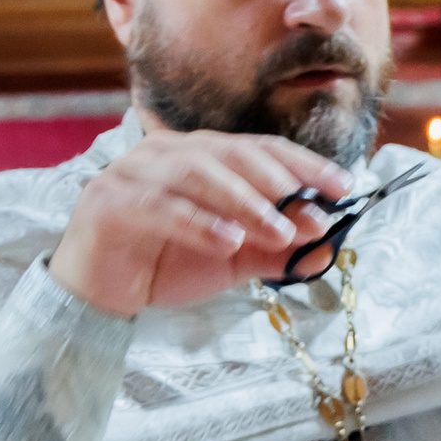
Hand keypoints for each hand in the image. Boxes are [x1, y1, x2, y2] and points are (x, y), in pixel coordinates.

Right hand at [49, 131, 347, 317]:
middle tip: (313, 212)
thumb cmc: (163, 263)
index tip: (343, 187)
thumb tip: (328, 247)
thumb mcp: (231, 258)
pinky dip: (199, 224)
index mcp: (199, 153)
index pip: (258, 148)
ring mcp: (134, 172)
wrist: (97, 292)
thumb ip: (275, 250)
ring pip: (198, 175)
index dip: (302, 163)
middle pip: (230, 154)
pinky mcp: (110, 202)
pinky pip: (162, 208)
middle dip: (278, 182)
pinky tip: (229, 242)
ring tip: (279, 232)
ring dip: (244, 202)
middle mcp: (167, 152)